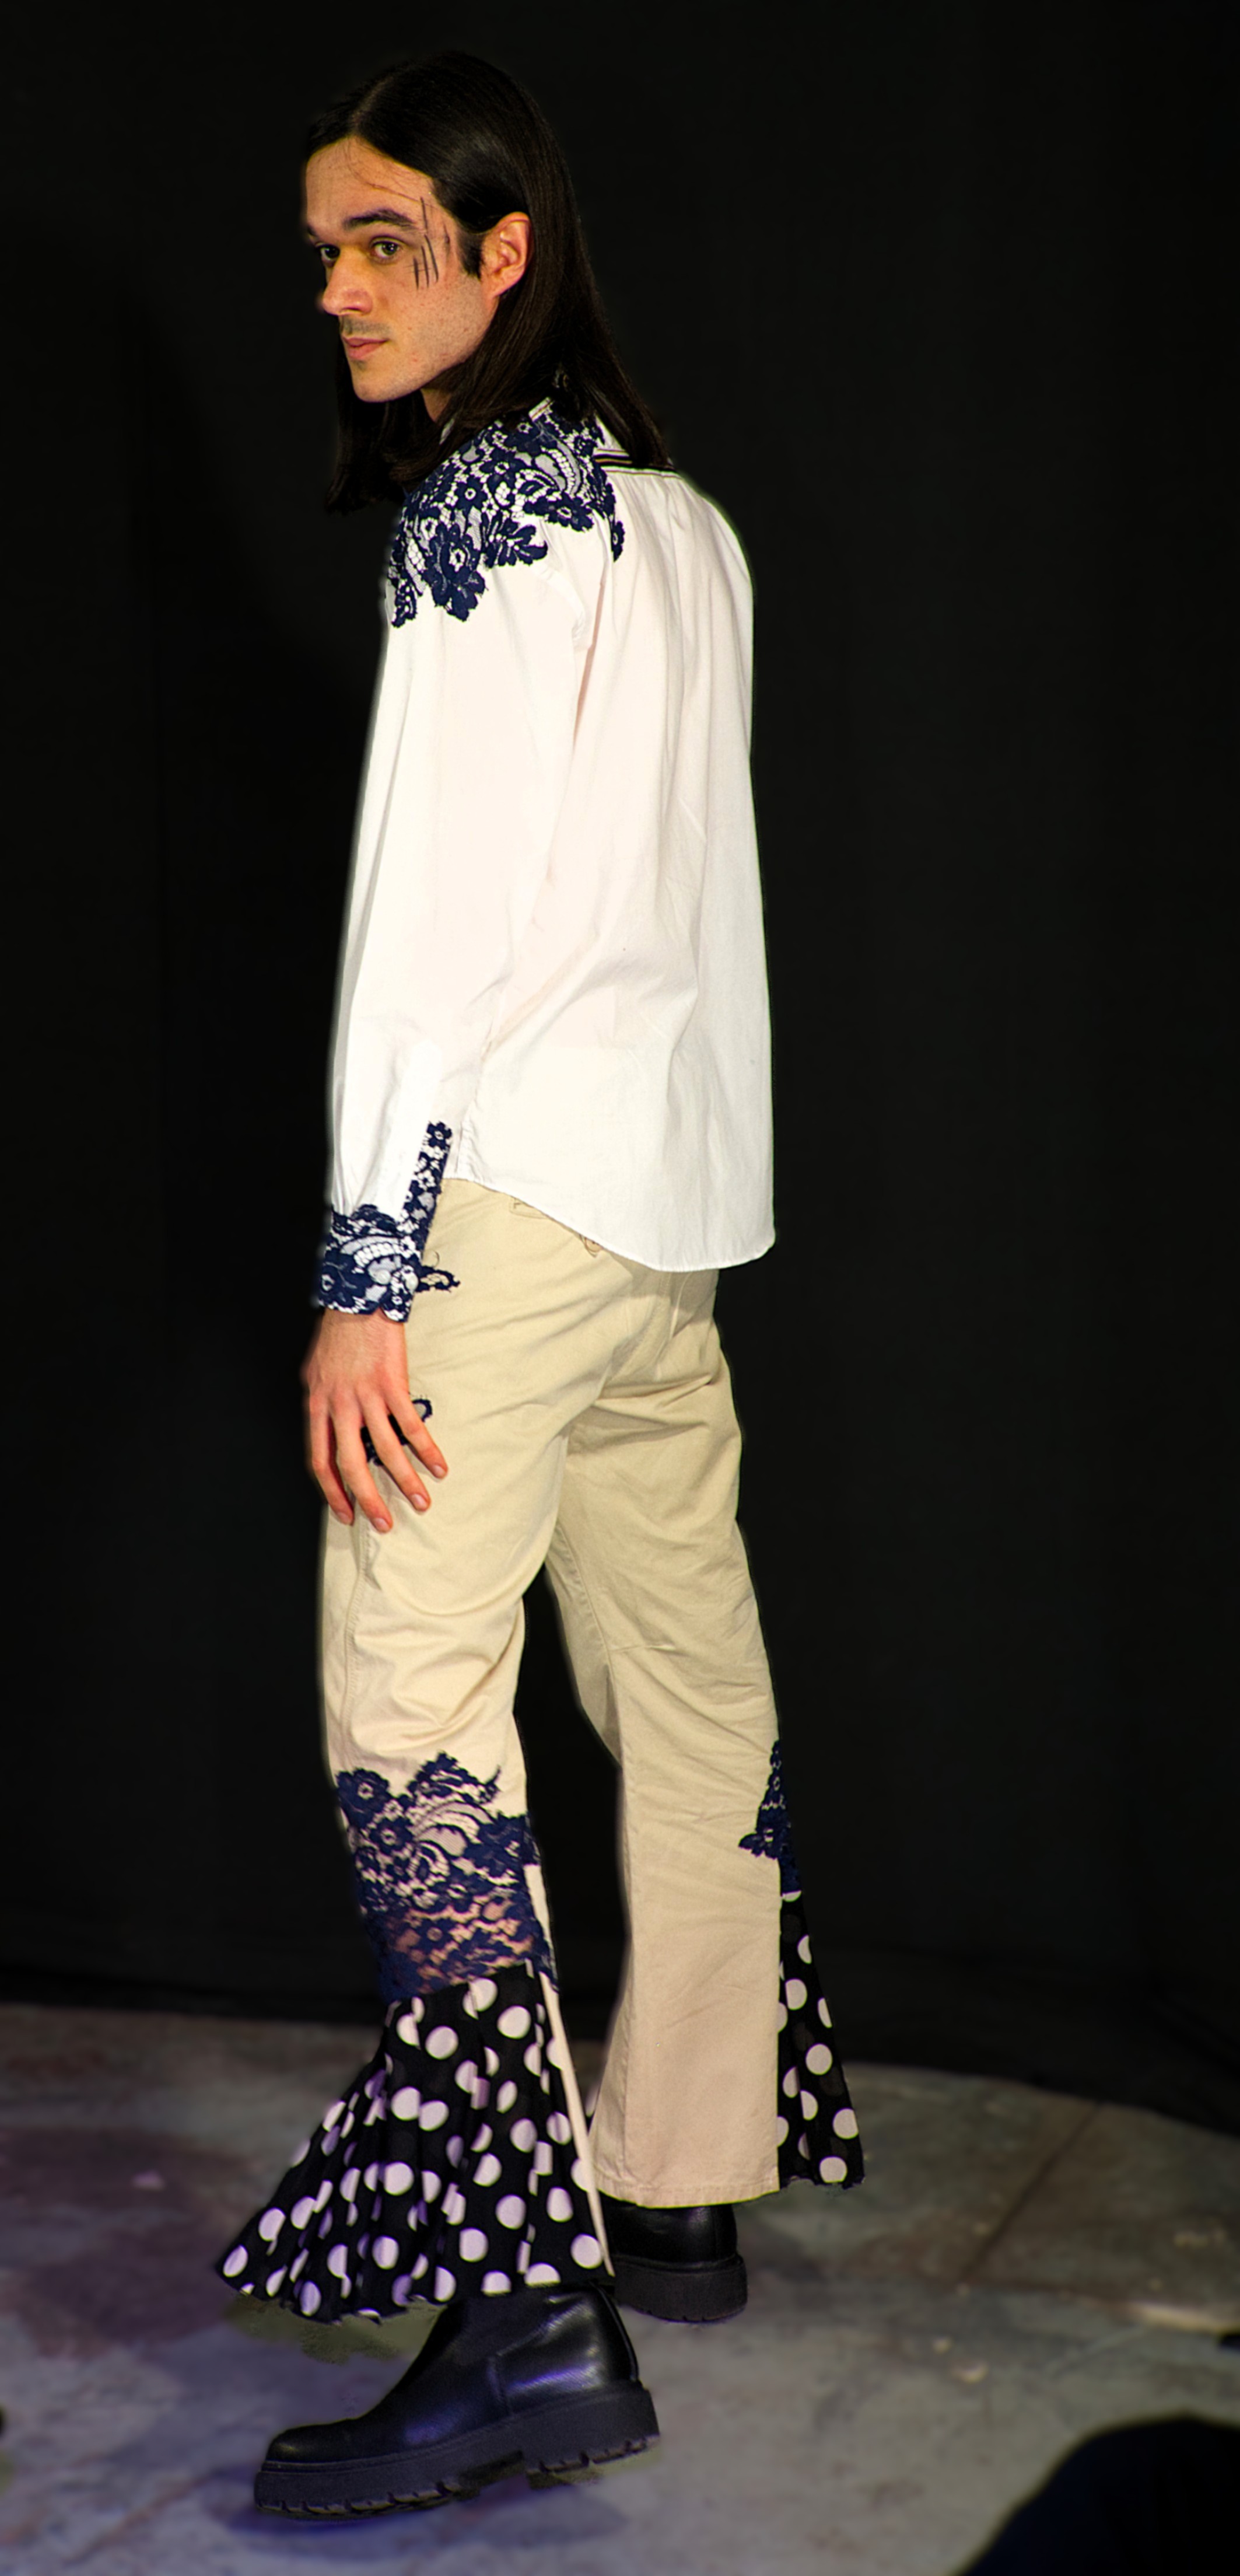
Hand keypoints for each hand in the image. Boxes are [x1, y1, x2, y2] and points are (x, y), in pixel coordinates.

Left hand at [301, 1308, 447, 1532]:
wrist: (357, 1299)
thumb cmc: (337, 1335)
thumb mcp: (317, 1372)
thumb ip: (323, 1404)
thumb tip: (329, 1428)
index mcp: (317, 1406)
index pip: (320, 1460)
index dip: (333, 1491)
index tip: (347, 1515)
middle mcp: (338, 1405)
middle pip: (350, 1464)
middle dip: (368, 1499)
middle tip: (385, 1522)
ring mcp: (365, 1396)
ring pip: (384, 1450)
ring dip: (404, 1480)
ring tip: (421, 1502)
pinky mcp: (392, 1384)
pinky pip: (410, 1425)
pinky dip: (426, 1448)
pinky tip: (438, 1465)